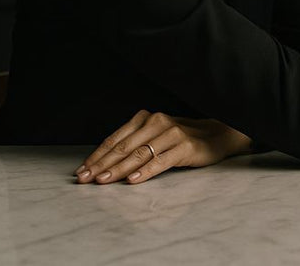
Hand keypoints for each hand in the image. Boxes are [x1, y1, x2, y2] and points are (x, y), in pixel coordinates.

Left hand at [74, 110, 251, 184]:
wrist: (218, 136)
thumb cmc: (181, 139)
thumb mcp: (156, 136)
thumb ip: (134, 144)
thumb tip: (102, 164)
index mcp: (147, 118)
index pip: (116, 139)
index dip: (97, 156)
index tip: (81, 171)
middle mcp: (158, 122)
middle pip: (124, 147)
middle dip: (102, 164)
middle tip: (85, 179)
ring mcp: (172, 134)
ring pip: (139, 154)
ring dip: (119, 169)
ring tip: (103, 181)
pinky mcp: (185, 147)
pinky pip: (161, 161)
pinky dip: (145, 172)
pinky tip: (132, 180)